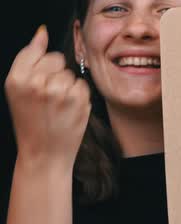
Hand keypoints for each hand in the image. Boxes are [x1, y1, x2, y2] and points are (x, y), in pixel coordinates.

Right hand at [4, 25, 90, 171]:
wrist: (45, 153)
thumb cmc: (31, 122)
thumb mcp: (18, 90)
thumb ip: (29, 59)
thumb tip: (42, 32)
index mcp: (17, 78)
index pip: (35, 50)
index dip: (40, 63)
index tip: (40, 76)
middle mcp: (37, 82)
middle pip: (57, 59)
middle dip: (55, 73)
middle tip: (48, 97)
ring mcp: (60, 91)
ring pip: (71, 73)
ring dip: (68, 86)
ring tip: (58, 105)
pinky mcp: (79, 100)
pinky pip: (83, 85)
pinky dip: (79, 95)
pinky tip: (69, 109)